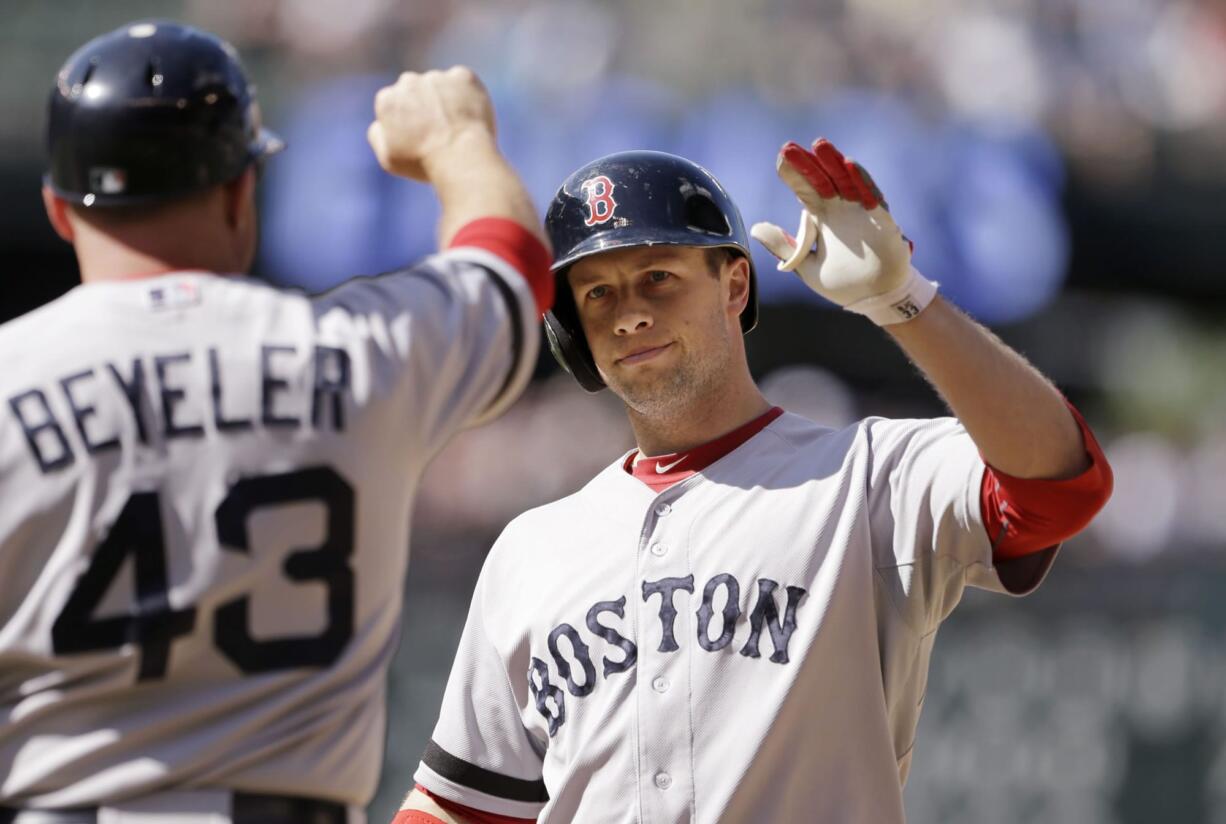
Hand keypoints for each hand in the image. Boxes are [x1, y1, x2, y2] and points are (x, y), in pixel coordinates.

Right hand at [367, 67, 495, 181]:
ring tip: (456, 127)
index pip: (394, 104)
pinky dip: (468, 95)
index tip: (419, 136)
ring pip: (440, 85)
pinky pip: (464, 82)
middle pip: (415, 89)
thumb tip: (380, 122)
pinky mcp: (463, 77)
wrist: (461, 157)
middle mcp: (408, 82)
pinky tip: (471, 117)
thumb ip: (377, 134)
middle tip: (439, 130)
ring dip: (446, 98)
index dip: (407, 121)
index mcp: (387, 100)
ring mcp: (436, 77)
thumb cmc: (423, 163)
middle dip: (424, 104)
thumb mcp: (388, 158)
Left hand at [751, 139, 934, 323]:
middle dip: (807, 164)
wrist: (874, 299)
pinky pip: (872, 197)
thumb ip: (784, 247)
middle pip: (822, 179)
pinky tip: (849, 165)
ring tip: (819, 145)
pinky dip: (861, 182)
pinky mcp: (881, 220)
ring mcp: (861, 211)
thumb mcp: (805, 266)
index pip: (805, 190)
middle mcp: (840, 209)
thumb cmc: (842, 282)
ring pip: (846, 181)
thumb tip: (755, 228)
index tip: (780, 159)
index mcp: (822, 218)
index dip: (793, 174)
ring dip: (833, 164)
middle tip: (788, 147)